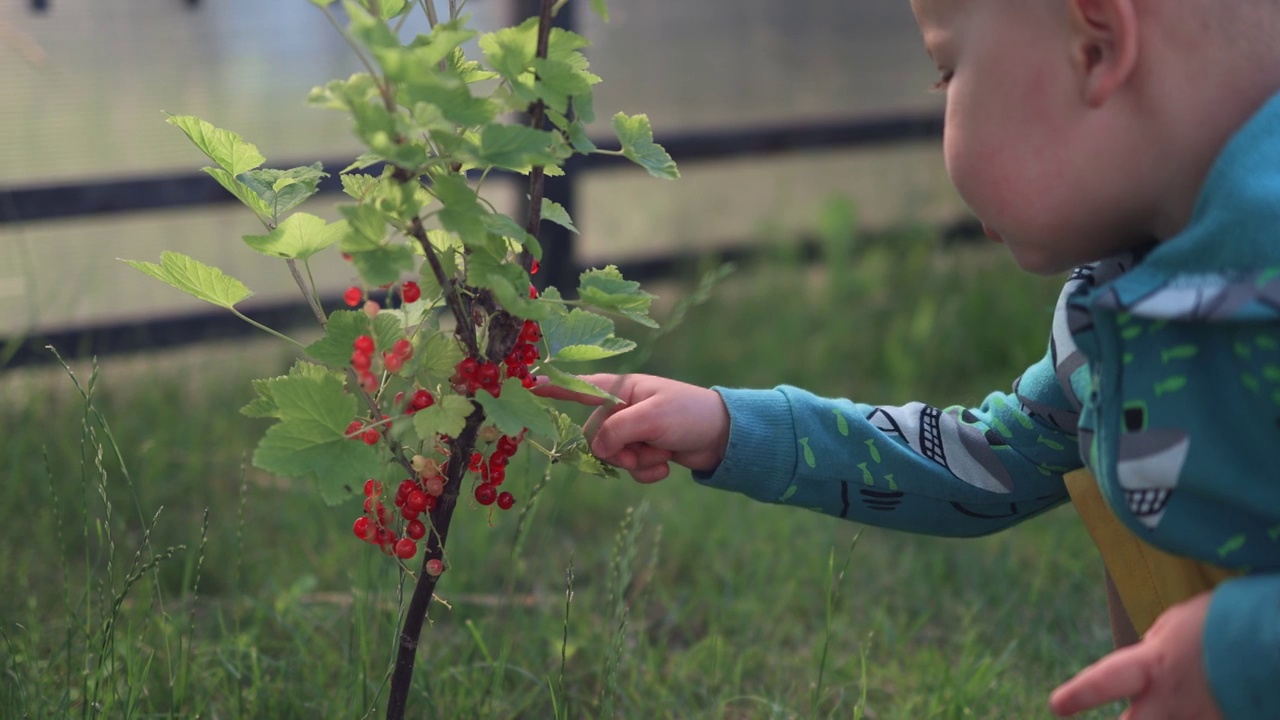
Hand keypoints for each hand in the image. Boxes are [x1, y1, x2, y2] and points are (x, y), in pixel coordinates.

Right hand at [533, 373, 729, 482]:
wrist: (725, 436)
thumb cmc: (690, 414)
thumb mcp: (652, 418)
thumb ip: (617, 431)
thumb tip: (595, 449)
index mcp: (622, 389)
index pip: (579, 387)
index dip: (553, 388)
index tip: (526, 387)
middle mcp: (623, 408)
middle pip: (594, 435)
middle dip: (617, 450)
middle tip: (644, 449)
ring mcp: (633, 430)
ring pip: (612, 456)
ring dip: (636, 462)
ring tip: (661, 455)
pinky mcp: (645, 449)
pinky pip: (630, 468)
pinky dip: (647, 471)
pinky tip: (667, 466)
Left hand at [1049, 591, 1221, 718]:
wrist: (1276, 636)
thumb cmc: (1226, 620)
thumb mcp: (1177, 625)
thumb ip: (1153, 650)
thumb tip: (1143, 665)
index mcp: (1154, 666)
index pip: (1105, 682)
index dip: (1079, 695)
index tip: (1057, 705)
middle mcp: (1173, 702)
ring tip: (1163, 710)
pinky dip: (1198, 719)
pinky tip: (1206, 709)